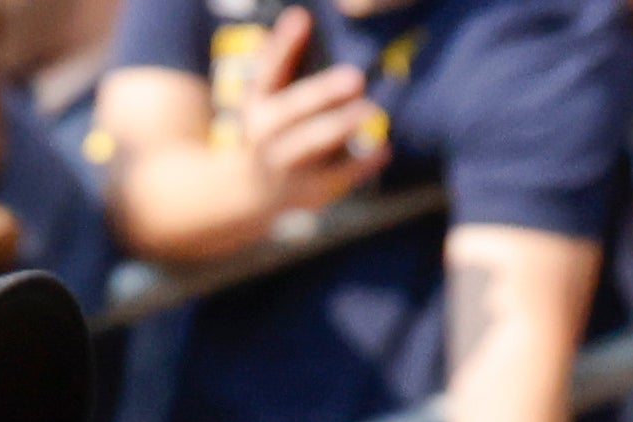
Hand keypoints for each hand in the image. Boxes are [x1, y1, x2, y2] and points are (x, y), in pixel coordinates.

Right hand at [238, 9, 387, 221]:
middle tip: (355, 78)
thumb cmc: (270, 129)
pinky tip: (384, 149)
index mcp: (258, 105)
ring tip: (370, 110)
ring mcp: (284, 167)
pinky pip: (336, 178)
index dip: (284, 45)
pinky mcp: (306, 192)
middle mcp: (265, 136)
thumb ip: (280, 57)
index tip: (303, 18)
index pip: (268, 71)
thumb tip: (299, 15)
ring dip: (340, 127)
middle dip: (322, 95)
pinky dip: (361, 166)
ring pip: (311, 146)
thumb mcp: (265, 95)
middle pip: (292, 112)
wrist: (249, 193)